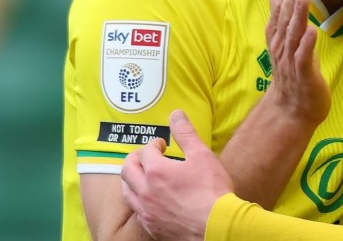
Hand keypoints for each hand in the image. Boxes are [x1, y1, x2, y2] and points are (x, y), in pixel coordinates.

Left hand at [121, 110, 231, 240]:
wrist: (216, 227)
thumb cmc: (211, 191)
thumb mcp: (202, 156)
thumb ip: (186, 133)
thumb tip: (176, 114)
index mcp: (156, 171)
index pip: (145, 151)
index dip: (154, 144)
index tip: (163, 145)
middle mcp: (145, 191)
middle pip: (128, 170)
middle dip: (135, 159)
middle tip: (147, 157)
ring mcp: (146, 211)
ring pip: (127, 192)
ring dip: (132, 180)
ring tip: (143, 177)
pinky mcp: (152, 227)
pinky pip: (137, 211)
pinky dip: (139, 201)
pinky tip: (150, 200)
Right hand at [265, 0, 330, 126]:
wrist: (293, 110)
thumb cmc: (294, 71)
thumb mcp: (289, 39)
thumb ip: (286, 14)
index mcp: (278, 36)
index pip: (279, 9)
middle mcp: (281, 46)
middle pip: (286, 17)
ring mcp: (291, 61)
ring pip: (293, 34)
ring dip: (298, 14)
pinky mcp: (303, 75)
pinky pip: (304, 58)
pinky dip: (307, 45)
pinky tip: (313, 31)